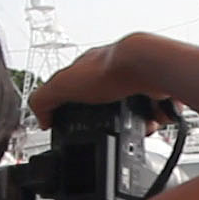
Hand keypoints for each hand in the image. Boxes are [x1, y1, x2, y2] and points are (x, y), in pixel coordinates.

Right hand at [28, 34, 169, 127]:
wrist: (146, 67)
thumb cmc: (109, 69)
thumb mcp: (62, 84)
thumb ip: (43, 100)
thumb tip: (42, 120)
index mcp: (89, 71)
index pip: (77, 92)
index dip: (76, 111)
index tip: (76, 128)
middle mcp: (115, 75)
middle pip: (109, 108)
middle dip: (111, 125)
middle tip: (110, 132)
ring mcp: (137, 85)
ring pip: (134, 116)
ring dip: (134, 127)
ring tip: (133, 129)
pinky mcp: (156, 94)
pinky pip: (156, 116)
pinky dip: (153, 123)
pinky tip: (149, 122)